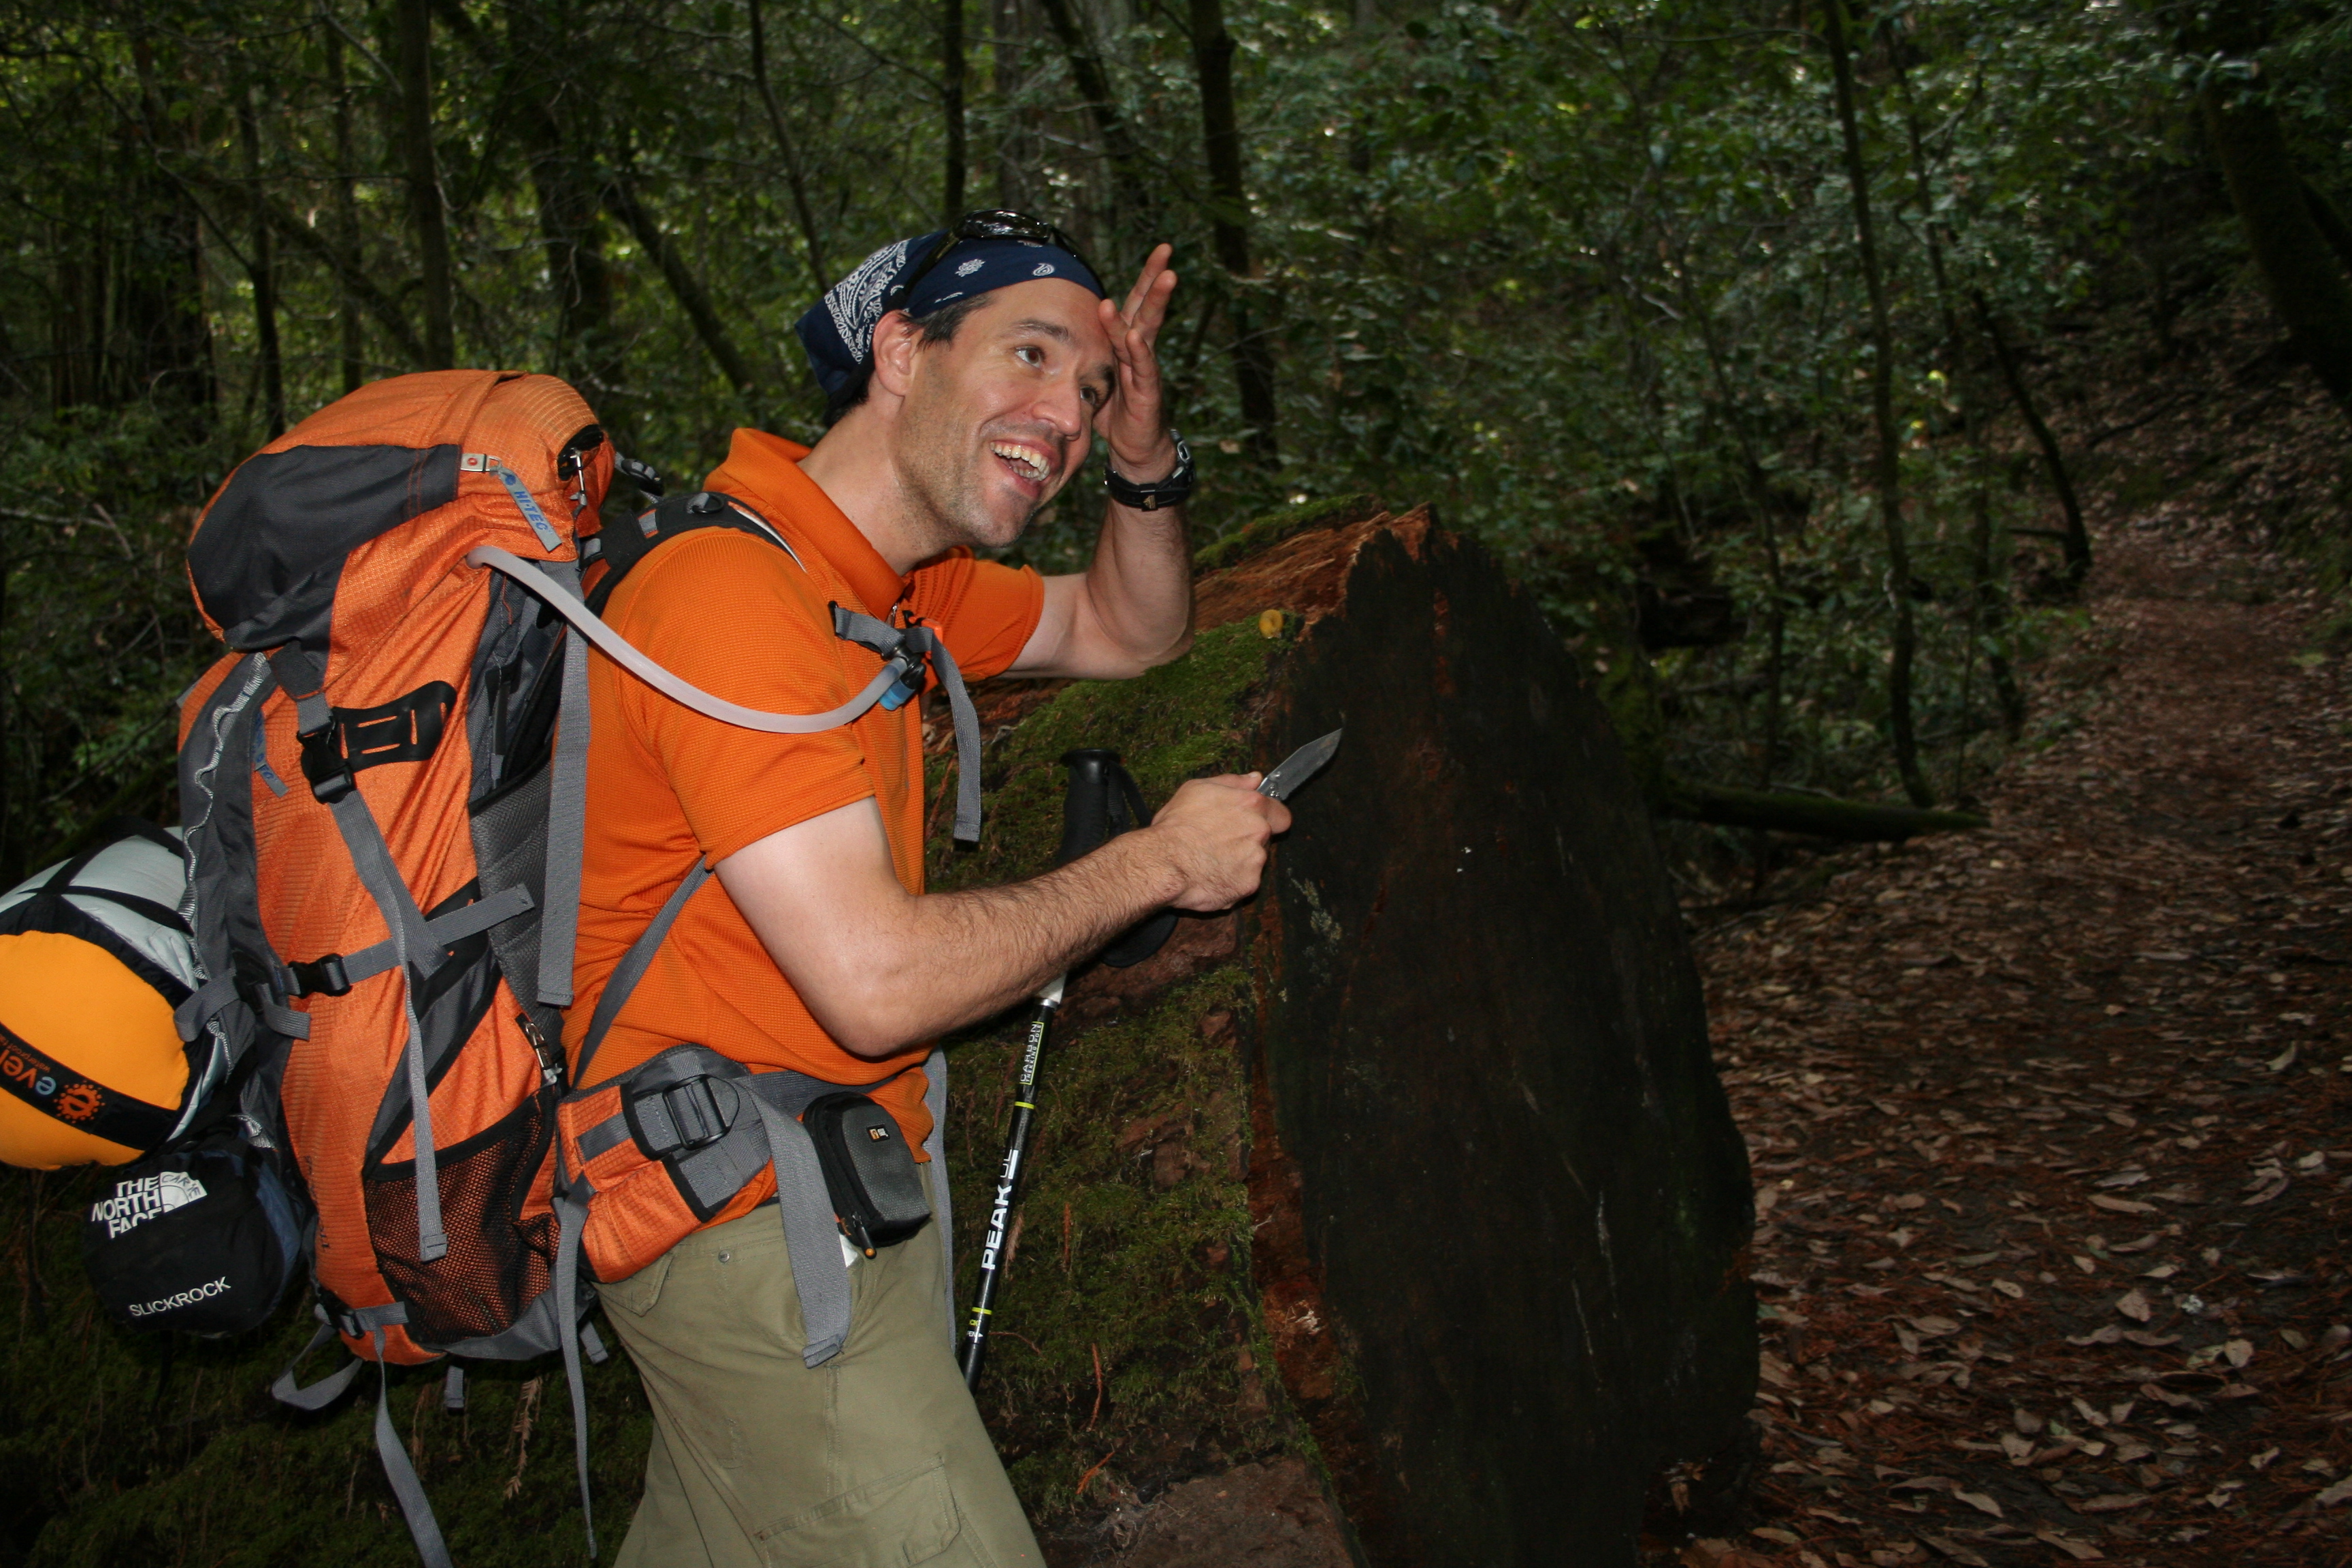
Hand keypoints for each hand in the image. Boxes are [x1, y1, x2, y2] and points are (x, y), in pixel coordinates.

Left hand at [1097, 244, 1179, 480]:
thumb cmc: (1113, 412)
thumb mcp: (1094, 375)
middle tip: (1166, 251)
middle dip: (1157, 279)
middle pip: (1148, 308)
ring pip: (1148, 331)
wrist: (1134, 449)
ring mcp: (1144, 370)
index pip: (1135, 304)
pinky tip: (1135, 335)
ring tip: (1166, 278)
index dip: (1145, 277)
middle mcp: (1138, 351)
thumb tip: (1051, 338)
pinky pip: (1143, 368)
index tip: (1158, 249)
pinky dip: (1139, 351)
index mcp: (1126, 344)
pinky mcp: (1146, 392)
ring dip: (1157, 304)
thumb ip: (1084, 353)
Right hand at [1140, 773, 1289, 912]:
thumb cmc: (1177, 825)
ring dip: (1239, 861)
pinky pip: (1244, 883)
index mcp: (1252, 805)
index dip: (1269, 818)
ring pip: (1254, 862)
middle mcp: (1260, 832)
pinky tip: (1210, 876)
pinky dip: (1231, 881)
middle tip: (1221, 841)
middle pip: (1265, 838)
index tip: (1255, 822)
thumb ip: (1233, 782)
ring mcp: (1256, 860)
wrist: (1164, 863)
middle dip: (1248, 840)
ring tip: (1210, 860)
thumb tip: (1255, 779)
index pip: (1281, 814)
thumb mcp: (1197, 789)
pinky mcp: (1248, 885)